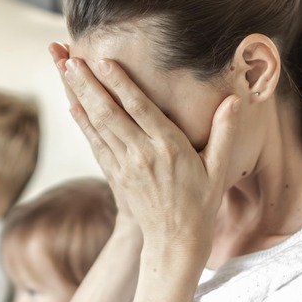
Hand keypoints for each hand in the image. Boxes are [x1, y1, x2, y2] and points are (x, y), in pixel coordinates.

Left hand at [52, 45, 242, 258]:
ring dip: (80, 96)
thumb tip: (235, 100)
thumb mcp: (219, 169)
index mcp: (169, 148)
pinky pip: (96, 144)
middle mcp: (143, 155)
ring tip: (66, 70)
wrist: (175, 242)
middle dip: (89, 84)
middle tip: (71, 59)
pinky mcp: (116, 176)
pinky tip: (73, 105)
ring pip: (98, 126)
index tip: (104, 61)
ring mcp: (126, 166)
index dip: (121, 84)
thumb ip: (225, 132)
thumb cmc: (201, 203)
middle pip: (110, 113)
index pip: (140, 109)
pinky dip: (83, 124)